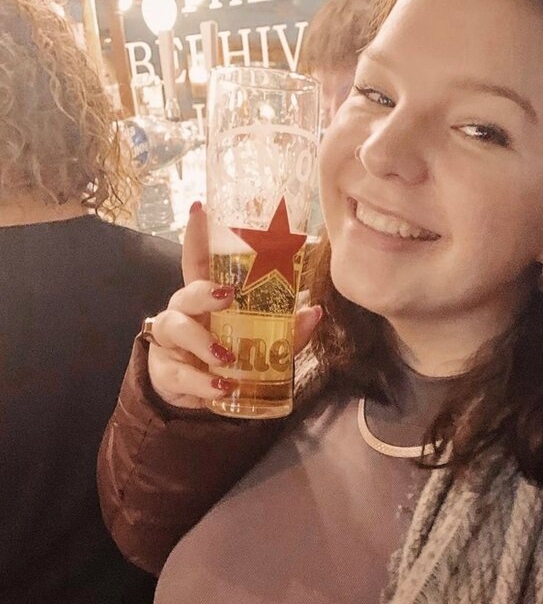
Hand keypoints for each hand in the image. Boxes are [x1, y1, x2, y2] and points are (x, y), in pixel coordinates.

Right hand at [146, 202, 321, 408]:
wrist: (200, 395)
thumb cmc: (227, 358)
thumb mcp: (259, 344)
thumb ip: (285, 330)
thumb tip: (314, 311)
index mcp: (206, 299)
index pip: (198, 261)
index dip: (197, 235)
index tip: (199, 208)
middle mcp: (185, 312)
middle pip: (186, 291)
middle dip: (204, 291)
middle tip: (226, 296)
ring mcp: (172, 342)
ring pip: (177, 328)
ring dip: (202, 342)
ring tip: (225, 357)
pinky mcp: (167, 371)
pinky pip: (181, 374)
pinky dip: (202, 382)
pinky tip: (220, 387)